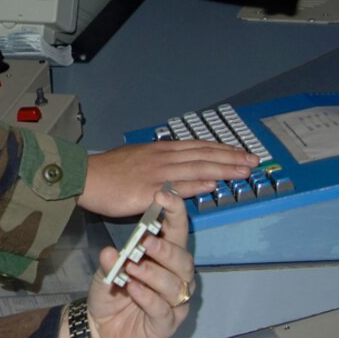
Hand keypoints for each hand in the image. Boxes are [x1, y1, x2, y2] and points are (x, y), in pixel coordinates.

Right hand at [79, 141, 254, 216]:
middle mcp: (163, 158)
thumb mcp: (137, 160)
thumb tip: (177, 169)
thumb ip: (159, 164)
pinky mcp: (148, 191)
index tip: (241, 152)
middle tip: (254, 160)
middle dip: (231, 157)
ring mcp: (157, 173)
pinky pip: (176, 188)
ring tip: (243, 171)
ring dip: (223, 168)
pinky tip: (212, 184)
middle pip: (203, 154)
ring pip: (196, 167)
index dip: (222, 149)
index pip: (198, 147)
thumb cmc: (107, 172)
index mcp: (161, 151)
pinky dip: (196, 184)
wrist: (84, 177)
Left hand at [87, 190, 194, 337]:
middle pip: (183, 260)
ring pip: (175, 285)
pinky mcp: (166, 325)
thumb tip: (110, 251)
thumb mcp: (106, 273)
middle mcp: (177, 279)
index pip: (177, 233)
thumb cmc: (112, 295)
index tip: (164, 196)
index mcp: (165, 259)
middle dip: (166, 250)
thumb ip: (110, 262)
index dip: (175, 213)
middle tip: (146, 242)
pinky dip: (148, 298)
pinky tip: (134, 289)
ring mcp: (174, 303)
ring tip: (132, 268)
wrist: (101, 330)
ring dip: (153, 274)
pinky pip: (163, 310)